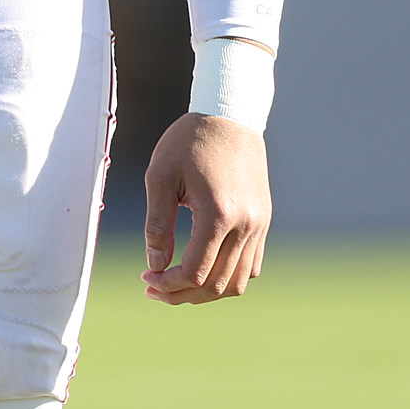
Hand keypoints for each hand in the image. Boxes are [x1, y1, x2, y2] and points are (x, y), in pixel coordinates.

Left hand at [141, 112, 270, 303]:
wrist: (230, 114)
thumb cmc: (189, 140)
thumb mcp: (160, 177)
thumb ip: (157, 225)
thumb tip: (155, 266)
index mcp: (218, 214)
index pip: (195, 272)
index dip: (167, 285)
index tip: (146, 278)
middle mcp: (245, 224)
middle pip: (216, 285)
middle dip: (181, 294)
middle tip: (154, 288)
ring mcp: (259, 224)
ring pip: (237, 283)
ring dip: (205, 292)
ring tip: (177, 284)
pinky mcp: (263, 220)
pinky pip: (250, 266)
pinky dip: (227, 277)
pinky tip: (202, 267)